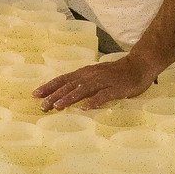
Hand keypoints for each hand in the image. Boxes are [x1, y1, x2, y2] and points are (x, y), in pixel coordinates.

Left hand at [34, 54, 157, 111]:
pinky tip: (85, 108)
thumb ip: (82, 84)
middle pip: (69, 85)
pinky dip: (93, 101)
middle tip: (42, 106)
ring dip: (69, 98)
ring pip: (82, 90)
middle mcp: (91, 76)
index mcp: (85, 73)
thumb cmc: (116, 73)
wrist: (139, 65)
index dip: (49, 87)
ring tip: (57, 107)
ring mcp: (103, 81)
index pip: (63, 79)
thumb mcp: (95, 76)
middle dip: (54, 96)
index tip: (35, 95)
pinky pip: (103, 95)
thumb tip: (65, 94)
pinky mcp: (115, 88)